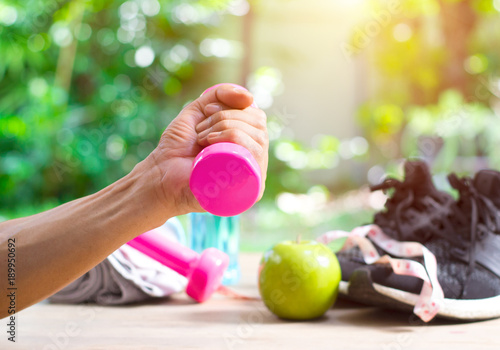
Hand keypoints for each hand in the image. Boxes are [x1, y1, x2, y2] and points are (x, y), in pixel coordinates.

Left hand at [144, 84, 268, 216]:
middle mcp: (255, 158)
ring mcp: (254, 174)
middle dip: (226, 117)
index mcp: (246, 142)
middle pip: (259, 124)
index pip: (257, 117)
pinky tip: (210, 146)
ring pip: (257, 137)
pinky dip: (232, 138)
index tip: (206, 112)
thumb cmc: (178, 148)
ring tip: (202, 140)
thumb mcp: (198, 111)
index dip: (233, 107)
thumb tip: (249, 97)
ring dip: (225, 128)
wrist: (161, 175)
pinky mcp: (249, 189)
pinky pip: (253, 154)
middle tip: (201, 130)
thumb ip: (219, 95)